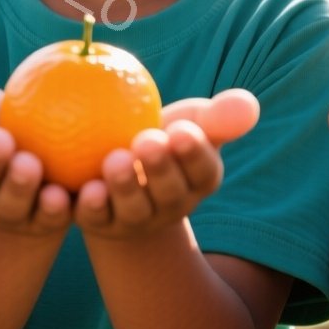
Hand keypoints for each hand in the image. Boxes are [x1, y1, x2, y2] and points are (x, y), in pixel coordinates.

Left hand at [73, 90, 258, 239]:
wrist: (118, 169)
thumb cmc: (162, 135)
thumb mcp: (190, 122)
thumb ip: (217, 116)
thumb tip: (248, 105)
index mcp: (198, 182)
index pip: (203, 172)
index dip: (195, 154)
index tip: (182, 131)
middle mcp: (170, 206)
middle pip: (170, 194)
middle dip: (161, 169)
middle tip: (147, 141)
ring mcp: (134, 220)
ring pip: (132, 210)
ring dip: (125, 187)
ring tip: (115, 159)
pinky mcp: (99, 223)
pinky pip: (93, 218)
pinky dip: (87, 206)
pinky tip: (80, 188)